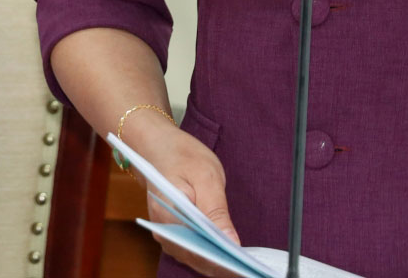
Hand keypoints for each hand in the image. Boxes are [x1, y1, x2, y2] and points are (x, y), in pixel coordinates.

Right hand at [122, 112, 240, 276]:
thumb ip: (217, 212)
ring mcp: (166, 234)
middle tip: (248, 261)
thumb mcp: (206, 177)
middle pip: (196, 257)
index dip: (222, 260)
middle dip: (223, 262)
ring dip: (217, 260)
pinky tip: (227, 250)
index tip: (244, 260)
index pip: (196, 250)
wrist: (158, 146)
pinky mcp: (172, 234)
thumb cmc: (182, 156)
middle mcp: (162, 231)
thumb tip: (232, 243)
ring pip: (194, 258)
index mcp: (167, 215)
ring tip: (241, 258)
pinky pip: (192, 251)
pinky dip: (210, 252)